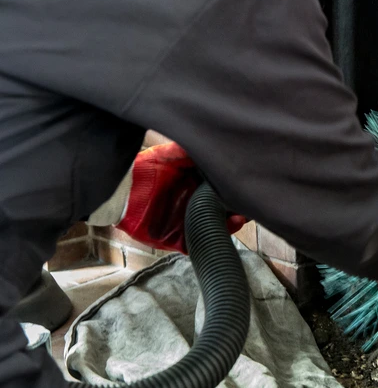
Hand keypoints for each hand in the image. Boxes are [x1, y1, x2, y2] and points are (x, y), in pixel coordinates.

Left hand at [116, 142, 246, 253]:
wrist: (119, 193)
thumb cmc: (143, 170)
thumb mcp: (167, 155)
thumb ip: (187, 152)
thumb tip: (212, 143)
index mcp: (192, 187)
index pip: (219, 190)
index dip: (232, 188)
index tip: (245, 185)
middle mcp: (192, 206)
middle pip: (221, 210)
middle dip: (237, 208)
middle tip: (249, 204)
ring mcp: (185, 224)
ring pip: (214, 226)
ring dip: (230, 223)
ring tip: (240, 217)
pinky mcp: (176, 241)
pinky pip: (199, 244)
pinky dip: (213, 238)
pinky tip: (226, 228)